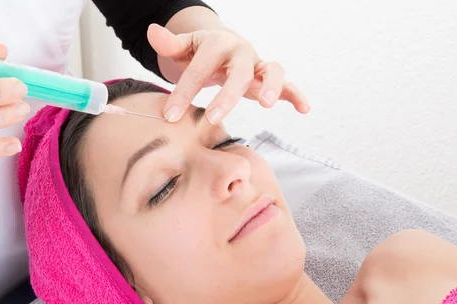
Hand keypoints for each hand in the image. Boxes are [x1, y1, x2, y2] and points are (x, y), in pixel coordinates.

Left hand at [147, 24, 309, 123]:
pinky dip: (296, 94)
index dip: (184, 92)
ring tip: (266, 104)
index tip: (170, 116)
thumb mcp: (182, 47)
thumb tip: (152, 32)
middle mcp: (241, 52)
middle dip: (227, 96)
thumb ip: (169, 44)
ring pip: (272, 70)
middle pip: (239, 72)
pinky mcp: (269, 77)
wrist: (220, 48)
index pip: (199, 69)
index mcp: (216, 44)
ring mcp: (258, 64)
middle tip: (213, 118)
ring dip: (273, 86)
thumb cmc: (198, 53)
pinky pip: (288, 84)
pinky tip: (304, 108)